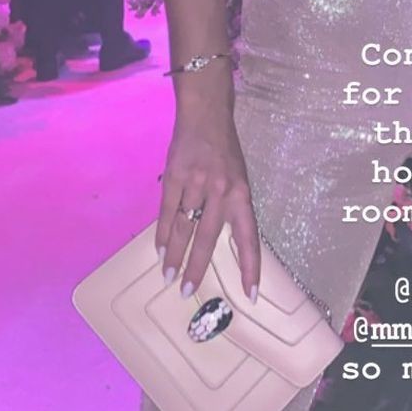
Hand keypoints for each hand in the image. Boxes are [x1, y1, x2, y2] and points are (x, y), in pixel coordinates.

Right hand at [156, 91, 260, 303]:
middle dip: (197, 268)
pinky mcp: (175, 176)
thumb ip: (230, 208)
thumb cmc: (225, 151)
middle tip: (187, 292)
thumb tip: (218, 241)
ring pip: (184, 228)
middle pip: (208, 238)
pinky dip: (163, 234)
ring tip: (169, 277)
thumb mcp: (238, 179)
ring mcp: (196, 184)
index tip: (251, 295)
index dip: (250, 268)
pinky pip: (167, 212)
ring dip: (175, 256)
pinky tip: (160, 250)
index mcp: (242, 195)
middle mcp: (221, 192)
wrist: (206, 115)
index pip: (249, 238)